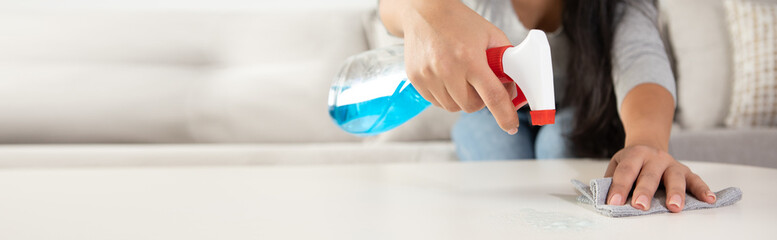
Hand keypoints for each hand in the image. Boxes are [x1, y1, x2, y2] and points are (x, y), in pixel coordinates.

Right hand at [381, 0, 520, 133]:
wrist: (424, 11)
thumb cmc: (460, 22)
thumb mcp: (491, 35)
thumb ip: (506, 62)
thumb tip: (514, 90)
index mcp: (469, 58)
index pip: (492, 96)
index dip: (505, 115)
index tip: (511, 126)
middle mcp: (447, 69)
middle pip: (471, 106)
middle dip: (481, 101)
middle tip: (483, 86)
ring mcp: (428, 75)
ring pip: (452, 107)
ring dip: (463, 100)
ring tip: (464, 79)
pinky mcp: (416, 79)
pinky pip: (436, 101)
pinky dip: (446, 96)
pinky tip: (448, 79)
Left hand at [604, 145, 716, 212]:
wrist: (648, 145)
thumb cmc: (631, 162)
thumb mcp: (617, 165)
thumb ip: (612, 180)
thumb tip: (602, 199)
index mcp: (634, 155)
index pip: (625, 172)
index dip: (619, 187)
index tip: (613, 202)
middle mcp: (654, 158)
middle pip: (649, 176)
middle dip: (644, 191)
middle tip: (640, 206)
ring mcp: (671, 164)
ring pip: (674, 177)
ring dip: (675, 192)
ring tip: (674, 207)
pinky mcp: (686, 171)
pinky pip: (696, 180)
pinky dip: (703, 189)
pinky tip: (709, 199)